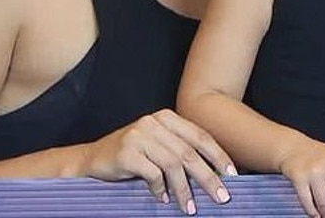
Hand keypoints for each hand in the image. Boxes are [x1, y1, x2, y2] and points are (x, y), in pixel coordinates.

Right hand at [78, 109, 234, 215]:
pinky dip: (161, 189)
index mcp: (166, 117)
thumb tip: (215, 173)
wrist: (92, 160)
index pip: (200, 136)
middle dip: (208, 177)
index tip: (232, 174)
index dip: (218, 155)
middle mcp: (154, 122)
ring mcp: (139, 135)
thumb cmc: (131, 156)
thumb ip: (181, 151)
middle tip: (220, 196)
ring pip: (173, 165)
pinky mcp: (126, 152)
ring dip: (185, 189)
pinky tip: (163, 199)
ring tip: (190, 208)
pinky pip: (152, 174)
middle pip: (189, 152)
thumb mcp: (158, 146)